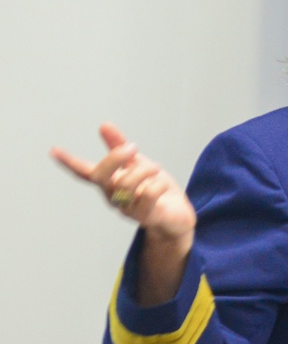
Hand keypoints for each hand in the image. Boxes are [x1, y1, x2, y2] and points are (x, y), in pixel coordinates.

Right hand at [51, 122, 195, 303]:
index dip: (69, 162)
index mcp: (110, 183)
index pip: (84, 172)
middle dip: (115, 157)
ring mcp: (128, 209)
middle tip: (133, 147)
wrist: (178, 217)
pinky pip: (148, 194)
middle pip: (101, 176)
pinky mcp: (145, 216)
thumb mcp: (139, 163)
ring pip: (126, 183)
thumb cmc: (156, 190)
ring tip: (156, 169)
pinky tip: (164, 186)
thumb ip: (121, 146)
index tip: (54, 150)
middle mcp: (114, 197)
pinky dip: (159, 184)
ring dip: (145, 170)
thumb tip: (104, 125)